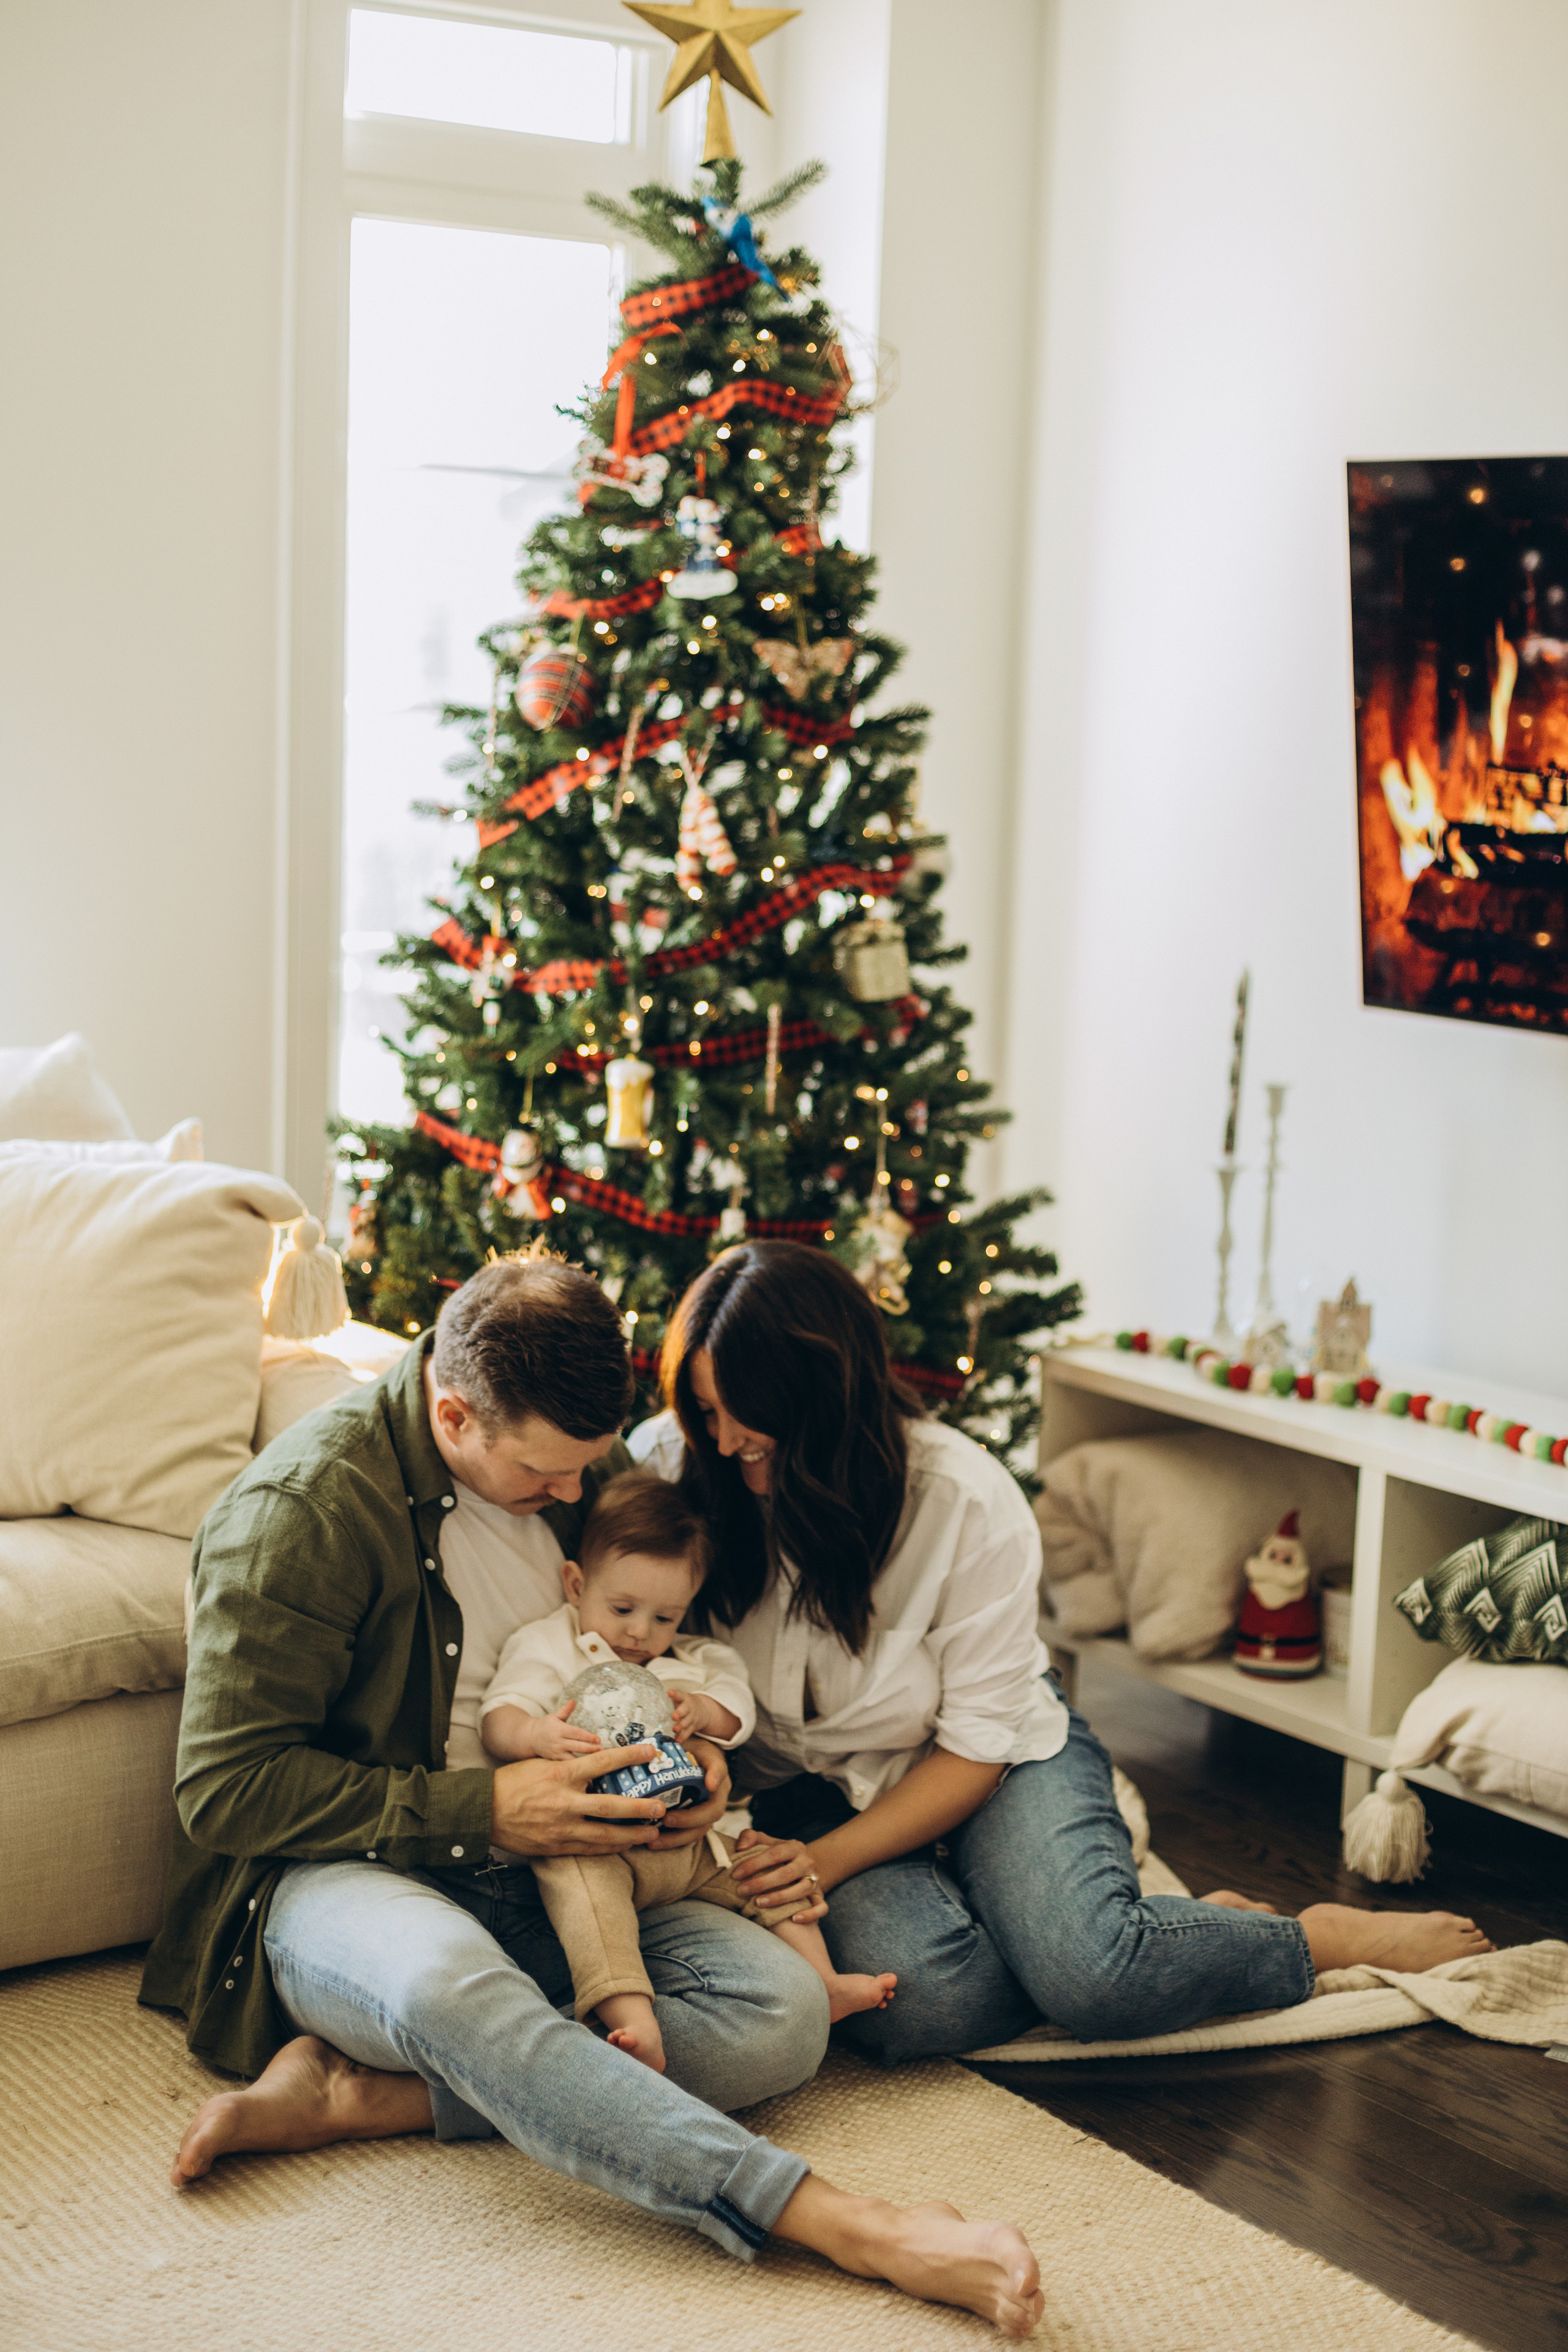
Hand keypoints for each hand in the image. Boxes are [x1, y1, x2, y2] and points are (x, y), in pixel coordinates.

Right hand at [489, 1745, 667, 1857]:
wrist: (483, 1811)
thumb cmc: (513, 1782)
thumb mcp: (541, 1764)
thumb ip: (570, 1767)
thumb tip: (599, 1764)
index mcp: (561, 1775)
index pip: (603, 1762)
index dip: (629, 1756)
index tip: (651, 1752)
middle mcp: (565, 1802)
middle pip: (611, 1806)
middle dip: (640, 1808)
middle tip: (662, 1808)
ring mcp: (561, 1828)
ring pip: (604, 1834)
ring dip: (631, 1835)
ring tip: (652, 1833)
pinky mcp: (556, 1846)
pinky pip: (589, 1848)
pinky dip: (609, 1847)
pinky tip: (625, 1845)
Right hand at [527, 1698, 601, 1760]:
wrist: (531, 1738)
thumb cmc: (546, 1725)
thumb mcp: (554, 1716)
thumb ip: (565, 1710)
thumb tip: (573, 1701)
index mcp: (559, 1730)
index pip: (576, 1733)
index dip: (588, 1737)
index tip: (598, 1739)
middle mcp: (558, 1742)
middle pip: (577, 1746)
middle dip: (590, 1749)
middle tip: (602, 1750)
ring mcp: (557, 1753)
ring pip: (573, 1758)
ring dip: (585, 1760)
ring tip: (597, 1761)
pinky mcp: (555, 1760)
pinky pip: (567, 1765)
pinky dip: (576, 1767)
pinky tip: (587, 1768)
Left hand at [648, 1738, 731, 1849]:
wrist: (694, 1759)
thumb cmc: (688, 1750)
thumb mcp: (685, 1742)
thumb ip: (676, 1746)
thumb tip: (654, 1752)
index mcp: (716, 1769)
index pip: (720, 1770)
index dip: (716, 1777)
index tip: (709, 1784)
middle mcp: (717, 1792)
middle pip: (713, 1811)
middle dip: (690, 1818)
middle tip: (667, 1819)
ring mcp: (709, 1809)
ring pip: (701, 1829)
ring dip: (678, 1837)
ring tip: (654, 1841)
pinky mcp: (698, 1820)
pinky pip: (690, 1834)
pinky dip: (673, 1840)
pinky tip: (653, 1843)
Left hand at [669, 1689, 711, 1742]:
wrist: (704, 1710)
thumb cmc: (686, 1703)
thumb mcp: (681, 1698)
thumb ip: (671, 1698)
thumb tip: (652, 1697)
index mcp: (685, 1699)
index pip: (679, 1695)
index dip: (675, 1694)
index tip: (670, 1693)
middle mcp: (689, 1708)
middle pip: (685, 1710)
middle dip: (679, 1713)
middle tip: (673, 1716)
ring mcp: (692, 1718)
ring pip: (686, 1722)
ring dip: (680, 1726)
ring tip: (674, 1729)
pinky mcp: (693, 1727)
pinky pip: (687, 1733)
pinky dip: (683, 1737)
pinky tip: (677, 1741)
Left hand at [729, 1827, 827, 1921]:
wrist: (801, 1867)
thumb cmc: (775, 1856)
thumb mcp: (764, 1842)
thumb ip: (750, 1837)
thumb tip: (741, 1847)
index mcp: (794, 1847)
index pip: (774, 1853)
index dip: (754, 1863)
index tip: (735, 1874)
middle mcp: (807, 1862)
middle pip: (787, 1873)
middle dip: (762, 1883)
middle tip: (741, 1891)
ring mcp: (815, 1880)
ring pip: (802, 1890)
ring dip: (780, 1898)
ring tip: (758, 1904)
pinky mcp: (820, 1897)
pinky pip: (821, 1907)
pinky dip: (810, 1914)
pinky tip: (794, 1919)